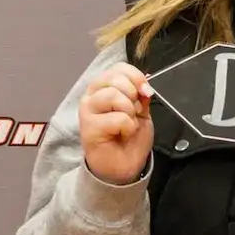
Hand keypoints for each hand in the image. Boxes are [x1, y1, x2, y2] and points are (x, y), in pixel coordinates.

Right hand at [79, 63, 155, 184]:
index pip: (119, 68)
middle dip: (133, 95)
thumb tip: (146, 81)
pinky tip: (122, 134)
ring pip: (114, 95)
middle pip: (115, 78)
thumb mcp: (142, 111)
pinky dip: (128, 127)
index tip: (146, 91)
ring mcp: (87, 110)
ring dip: (130, 112)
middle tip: (134, 112)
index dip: (136, 76)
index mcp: (104, 87)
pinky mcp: (88, 126)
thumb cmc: (129, 137)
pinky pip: (117, 117)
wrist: (124, 166)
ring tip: (128, 125)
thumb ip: (141, 95)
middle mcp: (92, 95)